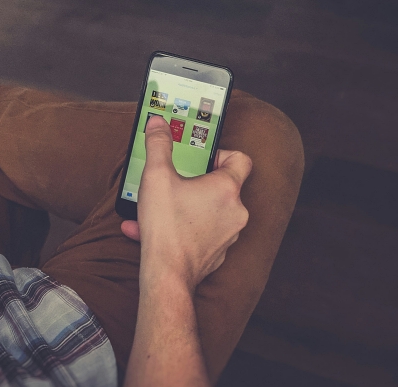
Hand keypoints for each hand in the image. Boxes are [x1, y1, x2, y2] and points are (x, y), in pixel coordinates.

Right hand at [121, 115, 250, 292]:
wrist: (168, 274)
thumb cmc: (166, 226)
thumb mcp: (156, 176)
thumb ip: (158, 145)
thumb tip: (158, 123)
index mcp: (226, 188)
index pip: (241, 158)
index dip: (221, 154)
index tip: (201, 159)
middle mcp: (235, 211)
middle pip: (224, 186)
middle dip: (197, 182)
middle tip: (175, 182)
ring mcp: (229, 234)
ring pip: (211, 212)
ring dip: (187, 207)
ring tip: (159, 209)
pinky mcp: (218, 253)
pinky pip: (203, 233)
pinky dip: (184, 229)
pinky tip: (156, 231)